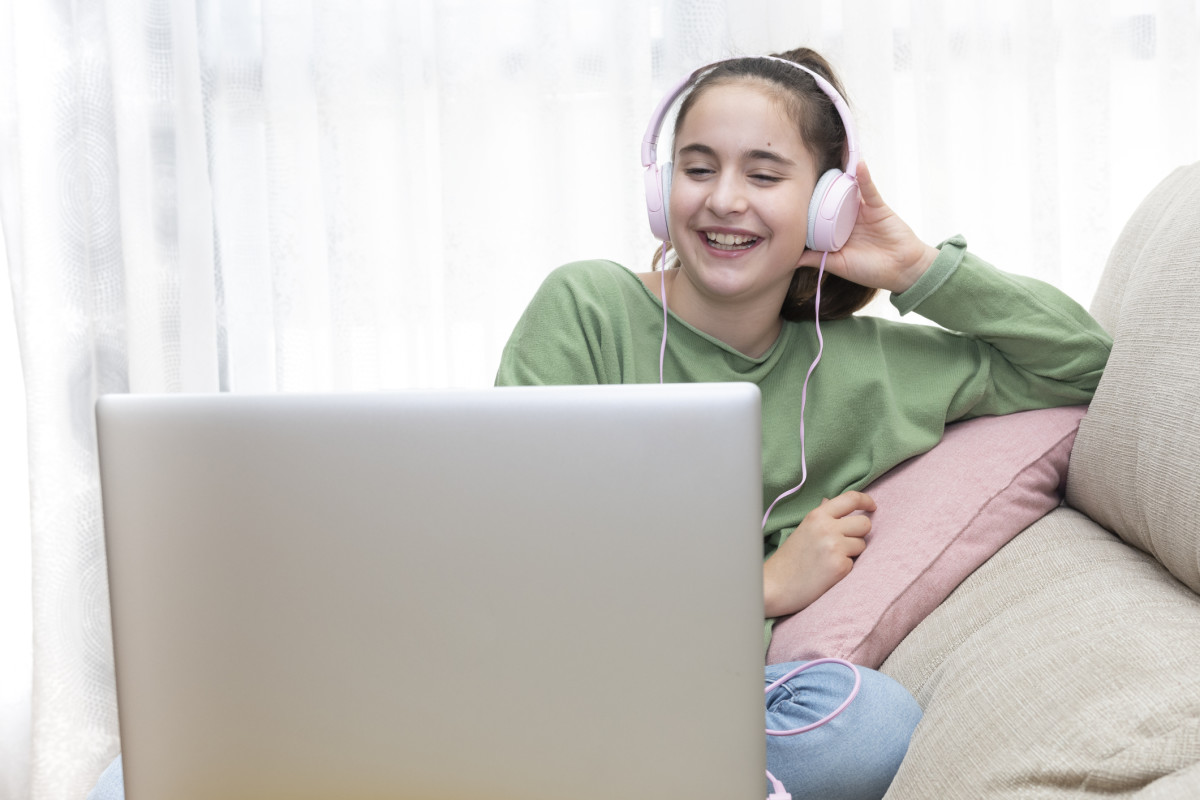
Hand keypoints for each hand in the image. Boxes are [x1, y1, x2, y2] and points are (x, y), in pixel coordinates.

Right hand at [763, 491, 875, 617]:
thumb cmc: (788, 560)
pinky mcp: (840, 566)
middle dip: (859, 533)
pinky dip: (844, 568)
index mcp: (817, 515)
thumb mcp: (802, 529)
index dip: (866, 501)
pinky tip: (828, 573)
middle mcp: (827, 527)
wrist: (774, 587)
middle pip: (864, 523)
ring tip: (830, 560)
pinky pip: (855, 563)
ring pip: (862, 544)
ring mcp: (834, 547)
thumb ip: (821, 515)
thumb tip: (829, 501)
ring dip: (852, 552)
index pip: (851, 499)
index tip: (872, 507)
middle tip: (845, 543)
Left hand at [797, 161, 938, 294]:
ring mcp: (861, 210)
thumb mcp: (839, 265)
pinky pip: (869, 188)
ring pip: (847, 189)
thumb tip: (791, 259)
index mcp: (836, 232)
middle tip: (801, 173)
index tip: (789, 198)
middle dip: (818, 188)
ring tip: (827, 158)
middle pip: (830, 199)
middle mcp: (847, 218)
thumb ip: (817, 259)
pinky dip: (864, 176)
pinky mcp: (877, 206)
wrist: (902, 270)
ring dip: (840, 175)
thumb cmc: (871, 271)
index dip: (806, 209)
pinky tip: (857, 163)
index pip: (817, 217)